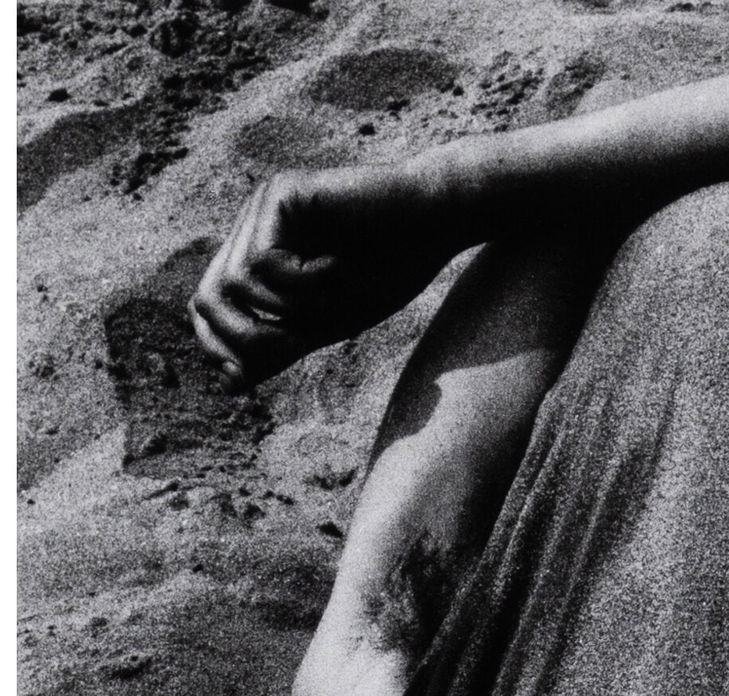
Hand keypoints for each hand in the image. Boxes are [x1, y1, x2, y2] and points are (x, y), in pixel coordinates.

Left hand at [190, 164, 462, 389]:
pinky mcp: (281, 193)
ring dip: (292, 308)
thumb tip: (228, 381)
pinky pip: (267, 263)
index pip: (207, 305)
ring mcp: (263, 205)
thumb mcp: (328, 323)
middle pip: (209, 297)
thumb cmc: (389, 271)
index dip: (215, 343)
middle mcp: (252, 226)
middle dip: (250, 336)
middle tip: (299, 340)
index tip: (246, 374)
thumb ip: (280, 348)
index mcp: (257, 253)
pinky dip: (306, 282)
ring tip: (335, 294)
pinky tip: (341, 265)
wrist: (435, 222)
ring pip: (241, 285)